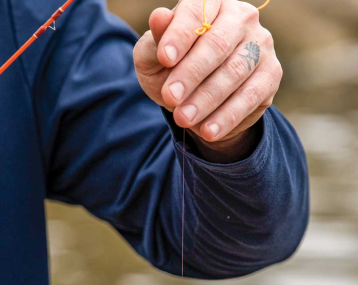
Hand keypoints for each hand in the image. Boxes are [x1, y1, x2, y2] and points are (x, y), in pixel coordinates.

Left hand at [133, 0, 282, 142]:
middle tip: (170, 97)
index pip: (196, 12)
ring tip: (183, 118)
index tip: (164, 58)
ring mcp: (260, 44)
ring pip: (234, 72)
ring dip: (206, 99)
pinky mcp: (271, 74)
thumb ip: (155, 40)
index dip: (179, 35)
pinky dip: (227, 116)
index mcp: (210, 4)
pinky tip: (207, 131)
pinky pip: (250, 97)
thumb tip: (158, 16)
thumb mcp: (154, 57)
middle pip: (217, 44)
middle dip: (191, 73)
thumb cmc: (172, 69)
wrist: (198, 98)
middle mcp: (241, 17)